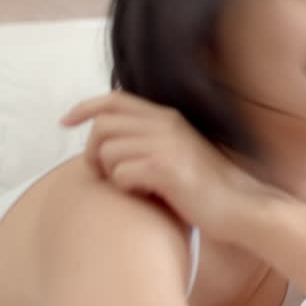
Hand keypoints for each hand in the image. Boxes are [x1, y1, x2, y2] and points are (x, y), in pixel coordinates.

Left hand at [60, 91, 283, 243]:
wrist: (240, 206)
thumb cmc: (204, 186)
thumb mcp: (177, 150)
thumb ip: (149, 138)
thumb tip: (108, 140)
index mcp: (167, 117)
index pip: (114, 99)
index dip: (84, 107)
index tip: (64, 122)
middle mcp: (166, 124)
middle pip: (102, 126)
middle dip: (93, 152)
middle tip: (103, 174)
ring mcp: (167, 145)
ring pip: (108, 151)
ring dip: (110, 173)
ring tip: (131, 186)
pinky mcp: (166, 169)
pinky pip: (121, 173)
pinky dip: (124, 187)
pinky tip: (144, 194)